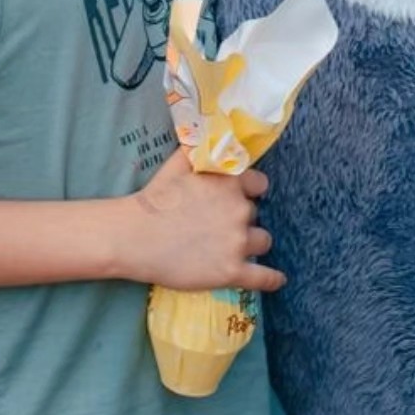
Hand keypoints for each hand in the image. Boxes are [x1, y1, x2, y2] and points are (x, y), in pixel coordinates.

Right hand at [123, 149, 283, 292]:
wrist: (136, 237)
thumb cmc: (155, 198)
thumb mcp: (178, 164)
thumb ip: (199, 150)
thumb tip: (210, 134)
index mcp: (230, 183)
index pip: (259, 184)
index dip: (248, 191)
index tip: (238, 197)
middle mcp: (239, 210)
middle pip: (254, 214)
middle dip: (240, 218)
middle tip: (219, 225)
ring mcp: (237, 243)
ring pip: (262, 241)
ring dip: (251, 243)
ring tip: (234, 248)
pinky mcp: (232, 272)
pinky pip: (263, 277)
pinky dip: (272, 279)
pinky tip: (278, 280)